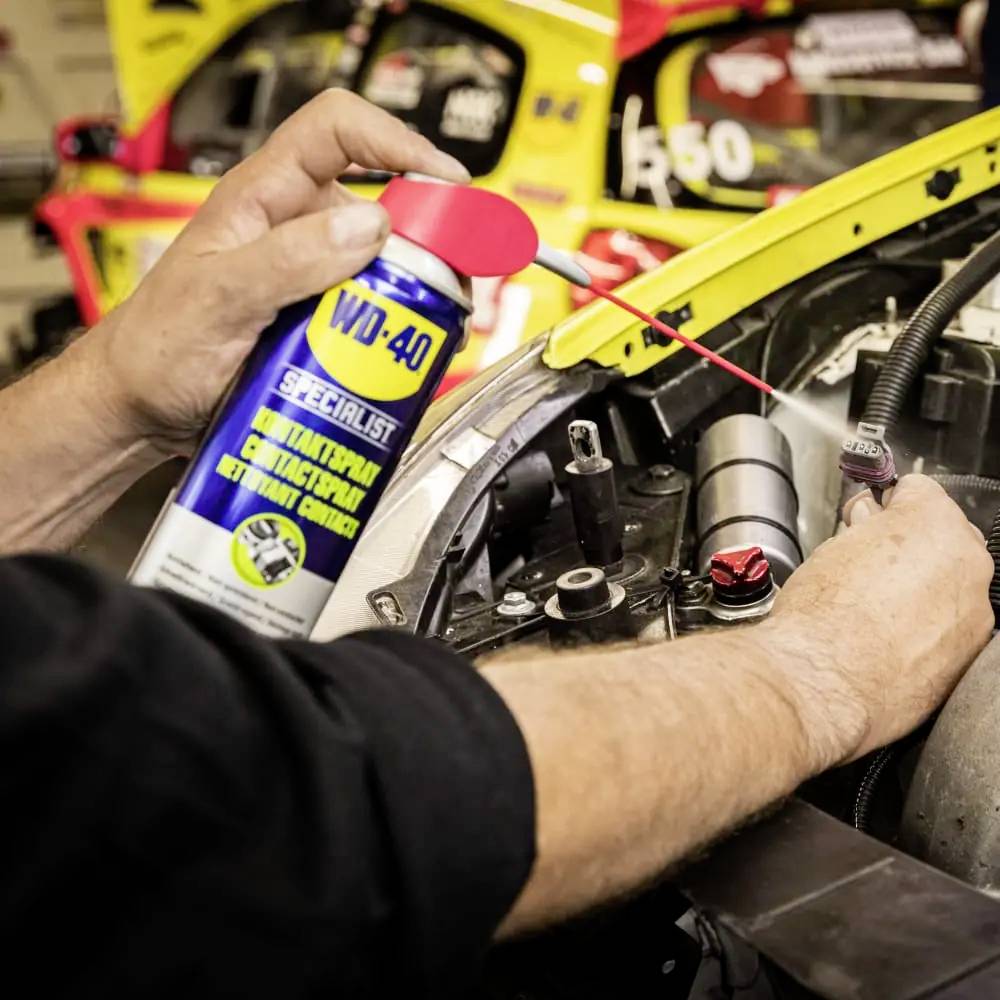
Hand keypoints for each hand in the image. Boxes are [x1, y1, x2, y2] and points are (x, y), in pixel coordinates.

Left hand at [87, 90, 467, 452]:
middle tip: (450, 281)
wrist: (141, 407)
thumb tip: (370, 224)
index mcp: (263, 199)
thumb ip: (288, 258)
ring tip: (426, 332)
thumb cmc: (157, 347)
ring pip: (383, 266)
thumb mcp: (218, 296)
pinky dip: (396, 331)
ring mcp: (309, 277)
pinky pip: (372, 313)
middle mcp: (293, 229)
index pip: (337, 131)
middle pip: (380, 205)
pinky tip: (400, 357)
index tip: (446, 182)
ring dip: (413, 295)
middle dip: (423, 239)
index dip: (396, 142)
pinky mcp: (318, 320)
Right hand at [767, 474, 993, 765]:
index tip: (868, 520)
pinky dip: (926, 631)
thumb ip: (865, 530)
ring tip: (873, 613)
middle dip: (911, 548)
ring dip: (922, 591)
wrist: (822, 682)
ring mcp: (974, 611)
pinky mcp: (970, 655)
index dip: (885, 506)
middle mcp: (967, 561)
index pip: (917, 492)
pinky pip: (950, 628)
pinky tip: (887, 641)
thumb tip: (870, 526)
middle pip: (944, 537)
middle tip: (867, 569)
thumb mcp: (831, 551)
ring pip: (950, 586)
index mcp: (932, 522)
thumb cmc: (821, 617)